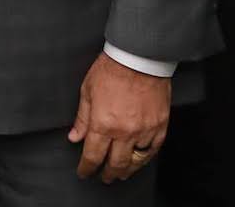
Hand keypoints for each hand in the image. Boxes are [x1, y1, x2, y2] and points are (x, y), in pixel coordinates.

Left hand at [67, 52, 169, 182]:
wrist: (139, 57)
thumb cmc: (111, 69)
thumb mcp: (87, 91)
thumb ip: (82, 118)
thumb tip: (75, 137)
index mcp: (103, 124)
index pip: (93, 156)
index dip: (87, 168)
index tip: (84, 172)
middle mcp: (124, 132)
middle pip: (115, 164)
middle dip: (107, 174)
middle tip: (103, 178)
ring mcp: (144, 130)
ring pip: (136, 161)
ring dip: (127, 170)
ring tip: (121, 173)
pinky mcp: (160, 125)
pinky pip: (153, 149)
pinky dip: (145, 157)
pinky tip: (139, 159)